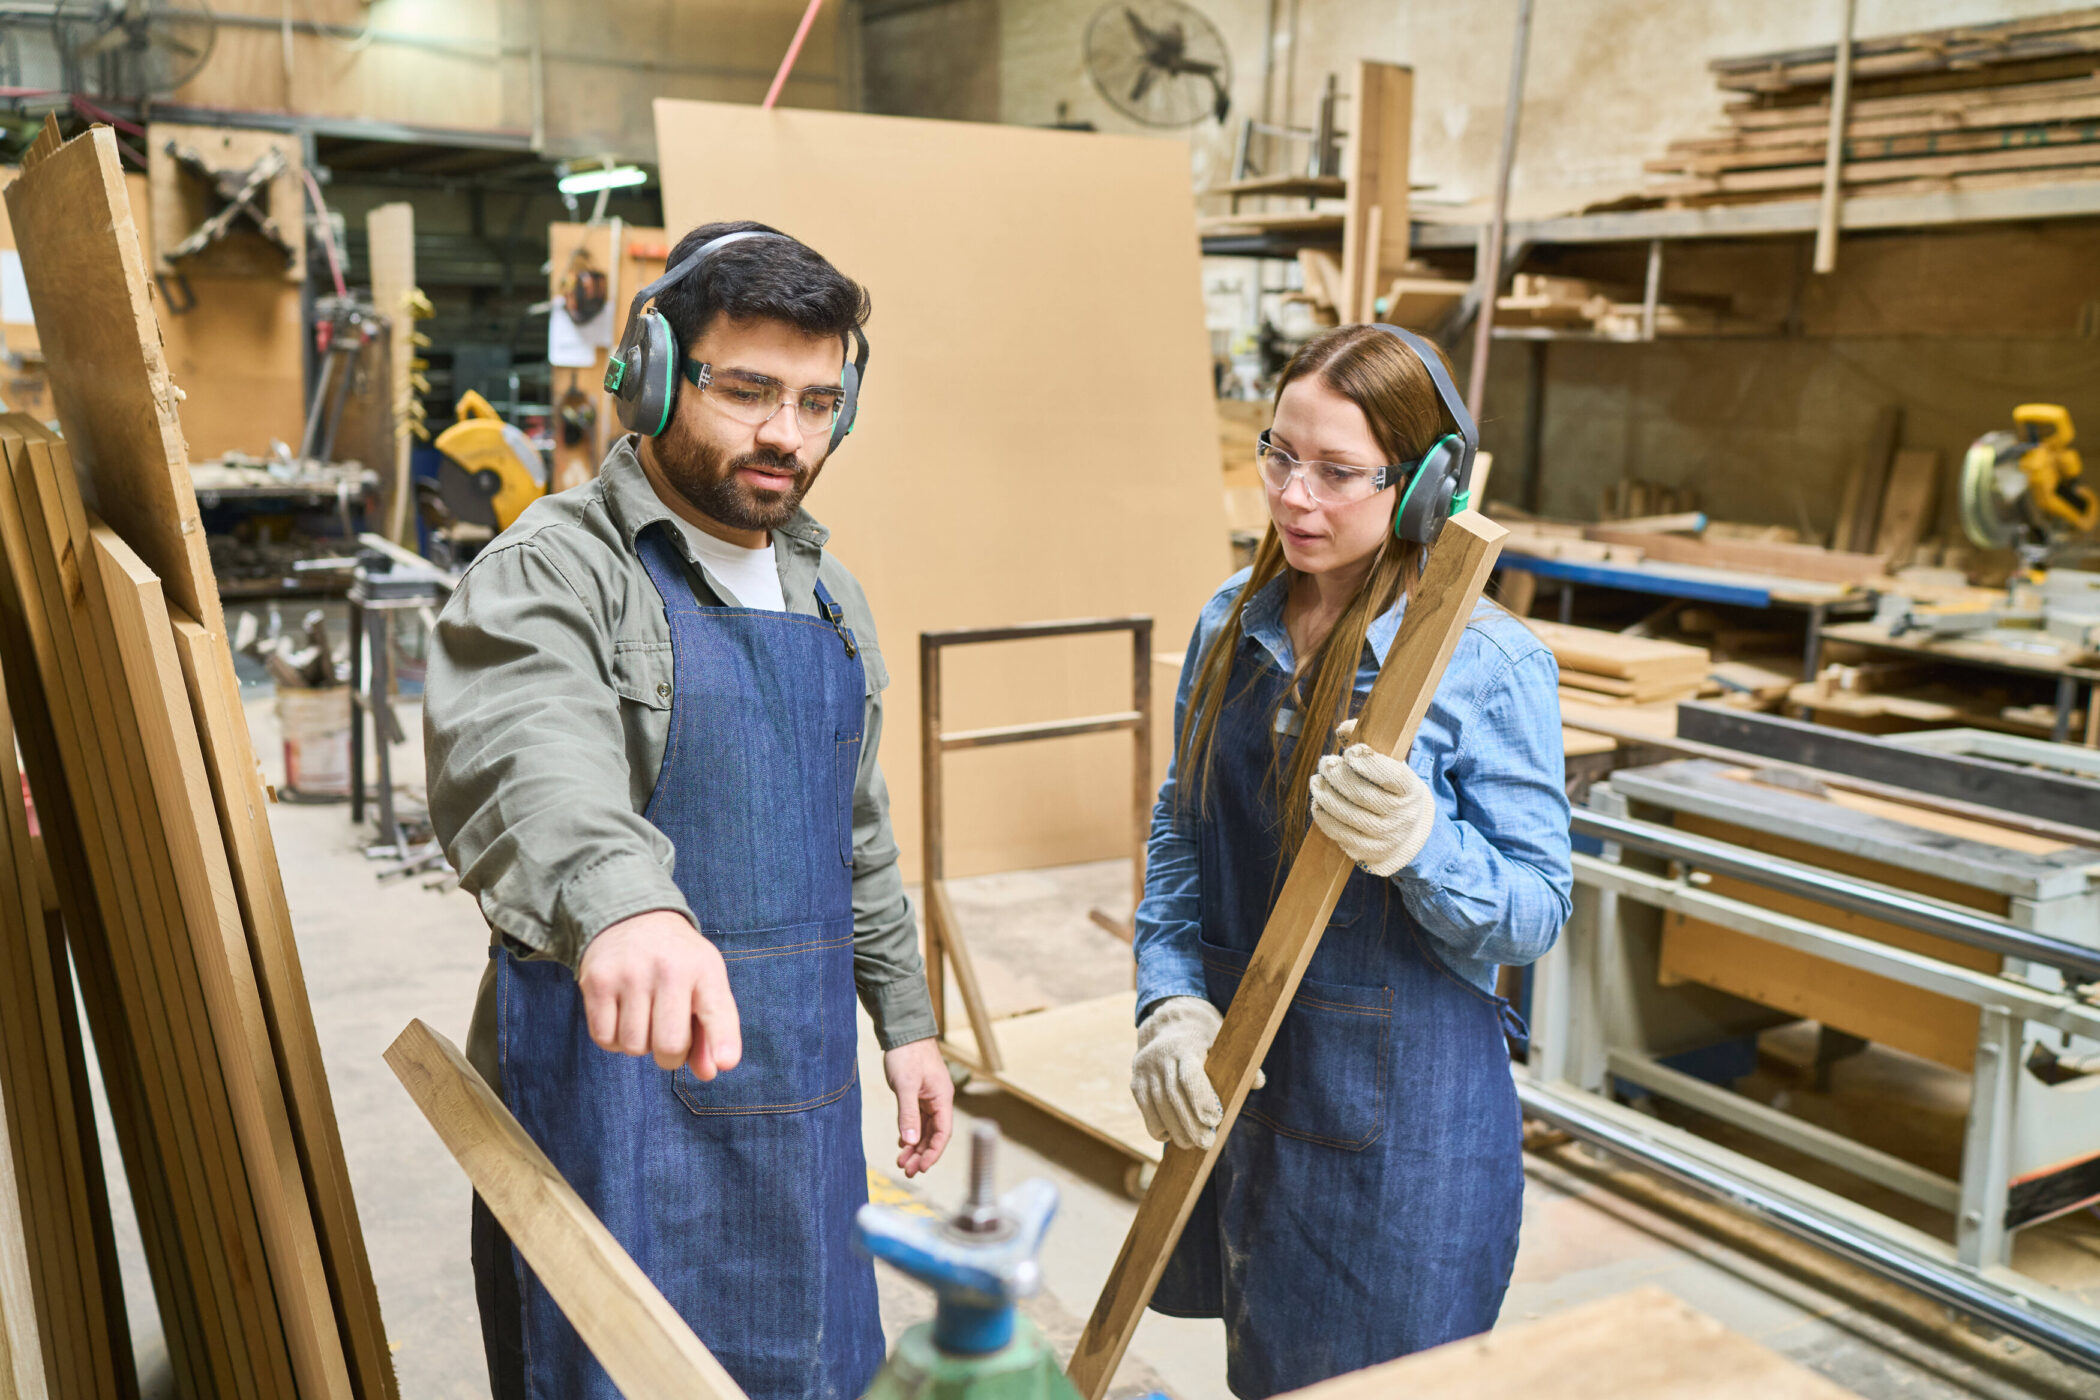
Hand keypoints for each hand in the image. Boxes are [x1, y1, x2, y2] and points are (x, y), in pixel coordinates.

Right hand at [577, 911, 741, 1080]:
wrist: (631, 916)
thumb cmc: (677, 962)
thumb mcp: (705, 983)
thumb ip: (714, 1030)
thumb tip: (709, 1072)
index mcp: (703, 968)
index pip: (716, 1012)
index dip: (722, 1042)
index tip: (725, 1063)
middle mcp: (668, 969)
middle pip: (670, 1046)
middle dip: (671, 1056)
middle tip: (668, 1035)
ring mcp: (629, 974)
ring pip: (634, 1047)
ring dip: (639, 1045)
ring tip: (644, 1016)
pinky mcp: (596, 982)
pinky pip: (605, 1039)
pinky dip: (614, 1040)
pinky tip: (622, 1016)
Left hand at [883, 1039, 953, 1176]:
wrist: (904, 1032)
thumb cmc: (908, 1055)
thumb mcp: (905, 1086)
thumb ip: (907, 1114)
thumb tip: (909, 1142)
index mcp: (942, 1098)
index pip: (942, 1133)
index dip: (933, 1153)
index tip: (922, 1168)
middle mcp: (939, 1101)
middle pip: (934, 1135)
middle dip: (921, 1154)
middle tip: (908, 1171)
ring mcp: (929, 1098)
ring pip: (925, 1129)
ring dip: (915, 1146)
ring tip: (902, 1162)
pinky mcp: (919, 1095)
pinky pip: (918, 1120)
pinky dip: (910, 1133)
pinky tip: (902, 1144)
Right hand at [1129, 996, 1259, 1149]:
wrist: (1167, 1024)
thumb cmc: (1204, 1037)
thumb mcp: (1223, 1040)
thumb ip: (1240, 1062)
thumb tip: (1257, 1082)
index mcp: (1185, 1044)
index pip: (1189, 1075)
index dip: (1201, 1100)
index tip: (1215, 1120)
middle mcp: (1160, 1056)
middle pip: (1173, 1096)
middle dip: (1190, 1124)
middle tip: (1207, 1143)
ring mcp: (1145, 1070)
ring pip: (1158, 1107)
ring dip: (1176, 1130)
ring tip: (1192, 1144)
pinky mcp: (1136, 1083)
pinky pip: (1146, 1111)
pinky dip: (1158, 1128)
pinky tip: (1172, 1135)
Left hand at [1309, 720, 1435, 876]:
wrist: (1407, 834)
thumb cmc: (1391, 791)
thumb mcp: (1392, 766)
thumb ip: (1369, 742)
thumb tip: (1344, 728)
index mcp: (1410, 791)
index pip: (1391, 776)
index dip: (1368, 762)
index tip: (1351, 751)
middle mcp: (1401, 816)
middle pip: (1362, 794)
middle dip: (1338, 776)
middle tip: (1325, 763)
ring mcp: (1384, 837)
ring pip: (1347, 814)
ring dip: (1325, 794)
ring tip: (1317, 780)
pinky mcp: (1367, 853)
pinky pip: (1339, 834)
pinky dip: (1324, 816)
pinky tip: (1318, 802)